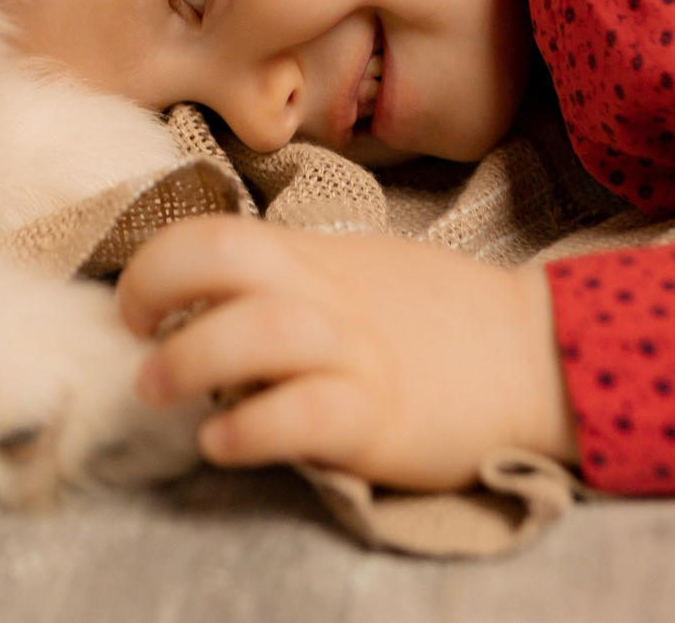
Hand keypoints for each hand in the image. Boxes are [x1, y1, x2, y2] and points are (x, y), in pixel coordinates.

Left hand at [116, 215, 577, 491]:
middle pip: (222, 258)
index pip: (215, 231)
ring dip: (190, 359)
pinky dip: (251, 429)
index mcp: (314, 259)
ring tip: (161, 390)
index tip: (135, 305)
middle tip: (135, 336)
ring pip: (257, 331)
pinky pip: (305, 415)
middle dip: (153, 287)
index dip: (155, 260)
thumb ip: (290, 277)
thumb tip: (210, 297)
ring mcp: (355, 353)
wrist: (538, 355)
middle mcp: (326, 296)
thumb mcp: (358, 273)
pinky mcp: (381, 417)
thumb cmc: (440, 321)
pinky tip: (222, 443)